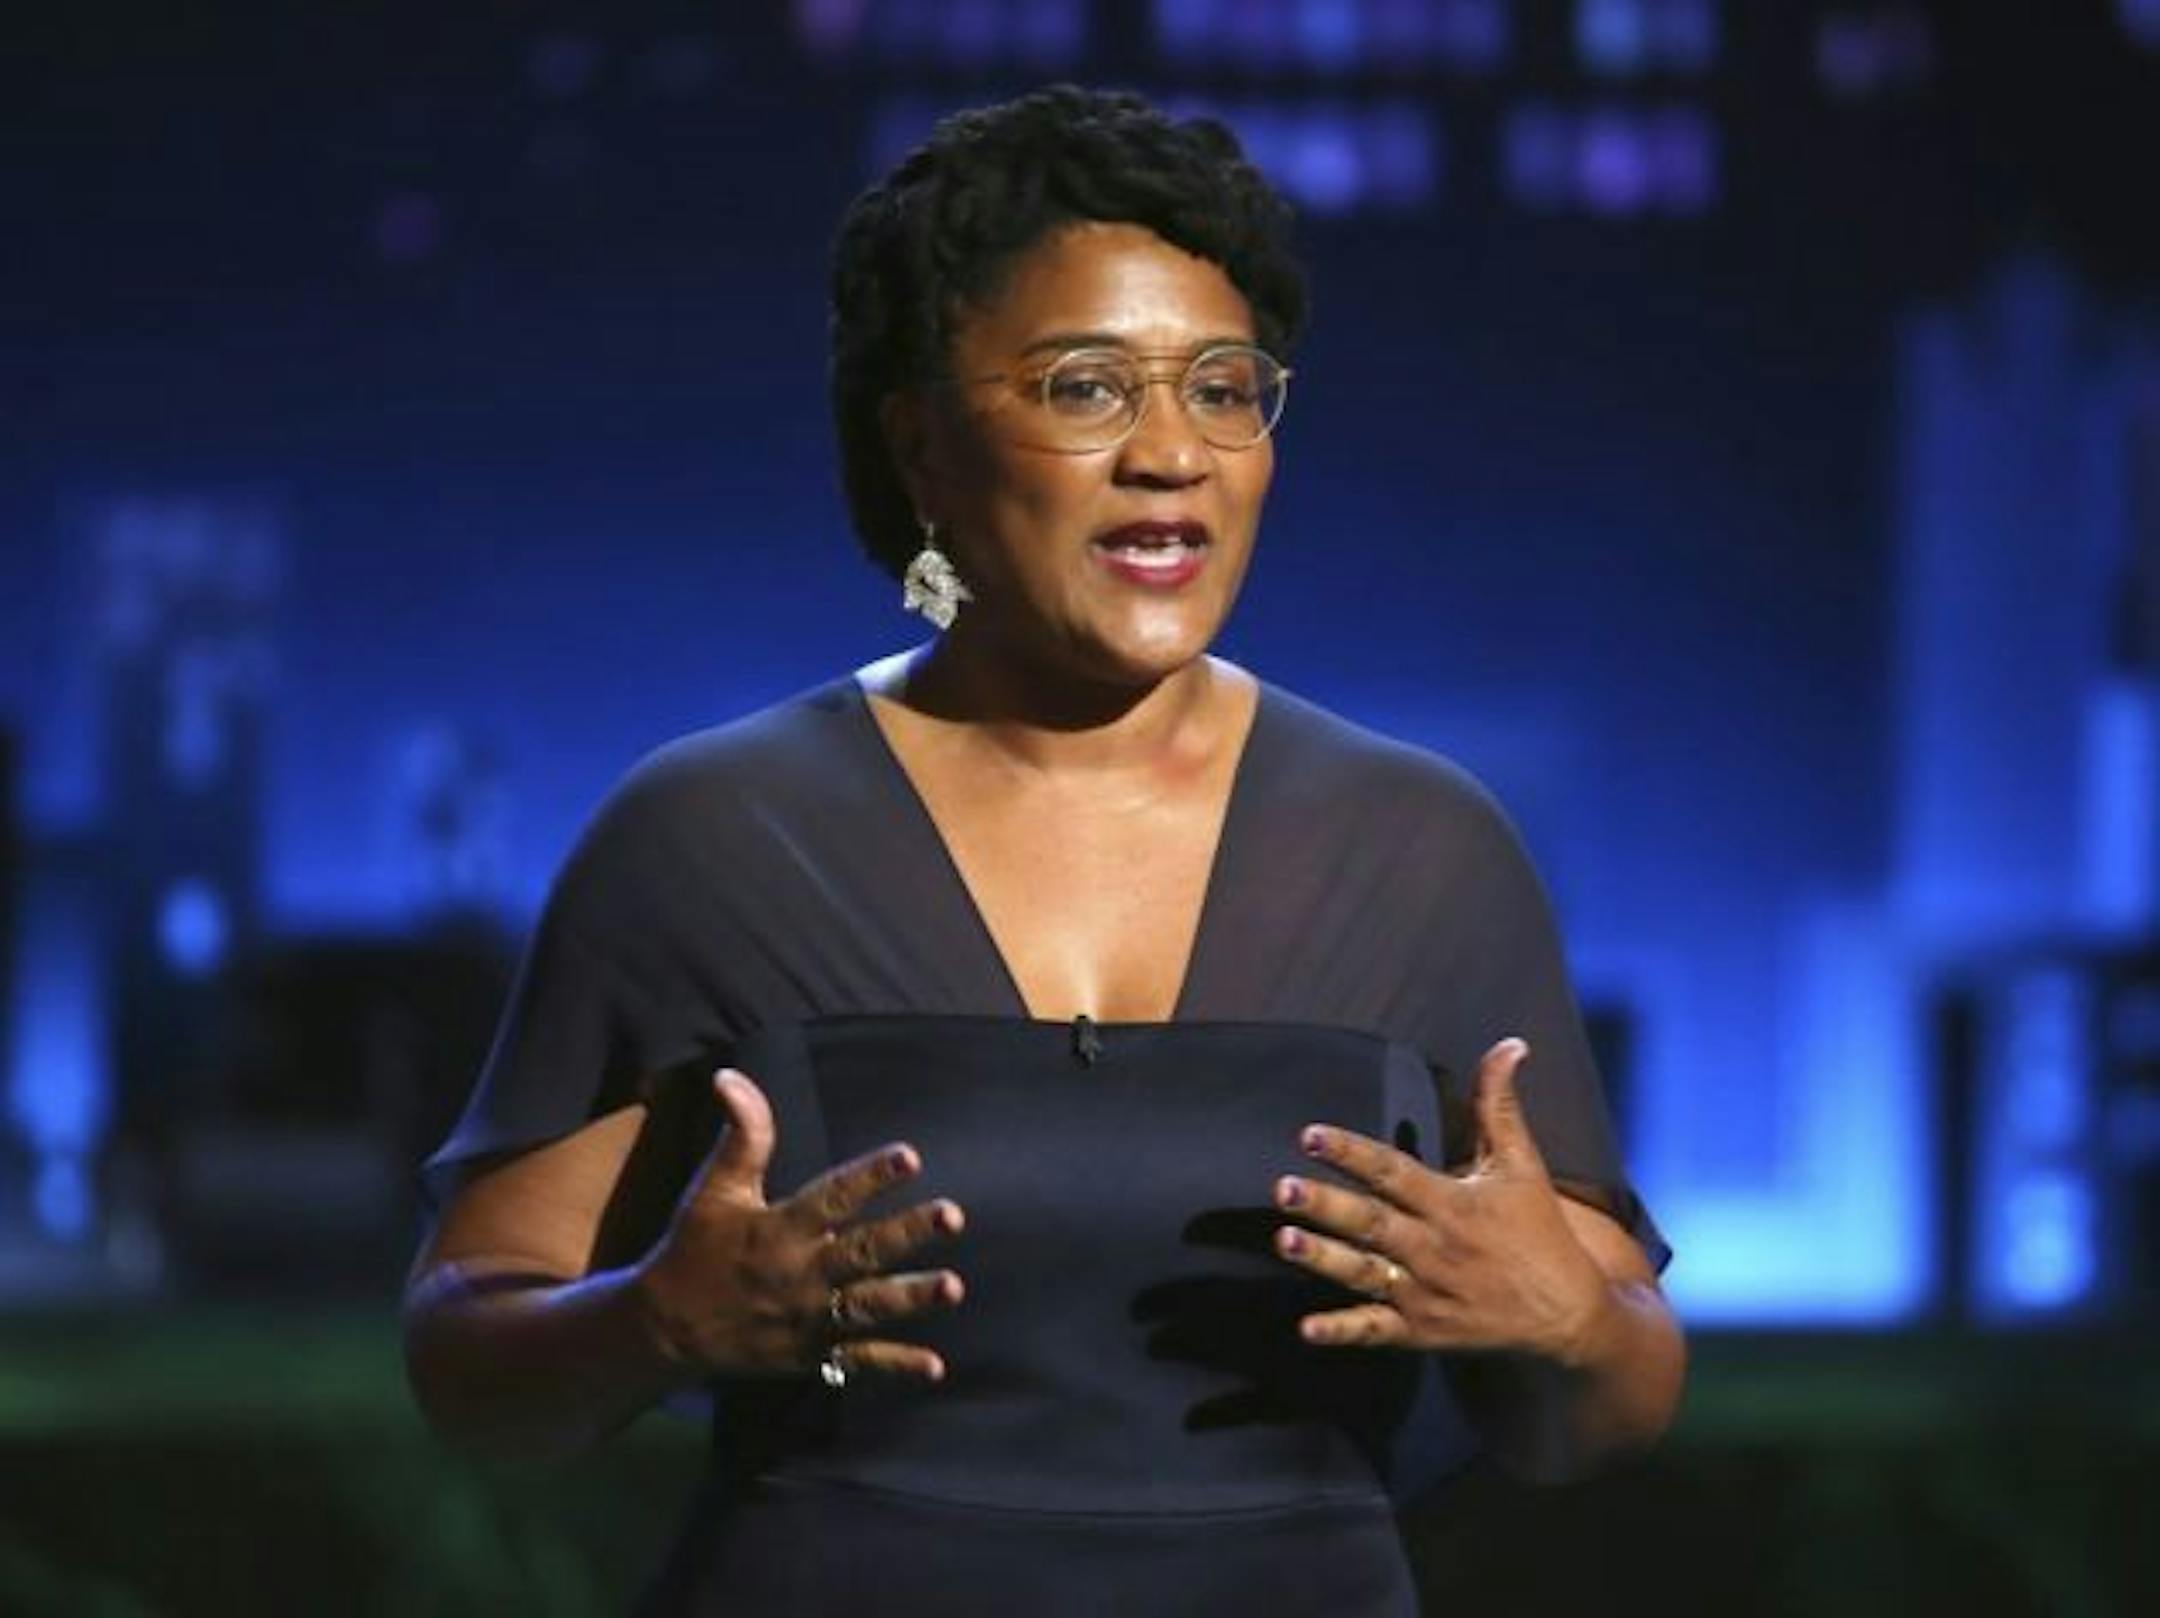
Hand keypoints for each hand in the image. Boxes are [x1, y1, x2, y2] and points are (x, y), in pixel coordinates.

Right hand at [632, 1067, 965, 1383]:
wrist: (663, 1328)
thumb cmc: (694, 1247)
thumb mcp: (713, 1188)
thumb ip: (740, 1135)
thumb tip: (731, 1076)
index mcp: (778, 1229)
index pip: (832, 1197)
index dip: (870, 1176)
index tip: (910, 1156)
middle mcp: (798, 1274)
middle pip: (862, 1251)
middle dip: (908, 1234)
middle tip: (953, 1215)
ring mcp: (806, 1319)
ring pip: (867, 1306)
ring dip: (911, 1298)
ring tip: (953, 1287)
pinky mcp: (809, 1355)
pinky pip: (857, 1362)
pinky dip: (896, 1365)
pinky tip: (935, 1367)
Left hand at [1271, 1038, 1610, 1364]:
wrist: (1567, 1315)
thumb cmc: (1539, 1231)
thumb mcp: (1522, 1164)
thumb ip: (1499, 1104)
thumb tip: (1509, 1044)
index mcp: (1453, 1203)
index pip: (1394, 1171)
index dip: (1352, 1152)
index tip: (1310, 1135)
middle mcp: (1434, 1248)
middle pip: (1372, 1223)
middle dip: (1327, 1206)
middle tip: (1283, 1188)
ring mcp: (1426, 1292)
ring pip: (1365, 1274)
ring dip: (1323, 1259)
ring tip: (1283, 1240)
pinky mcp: (1422, 1330)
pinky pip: (1376, 1330)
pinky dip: (1343, 1330)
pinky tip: (1308, 1328)